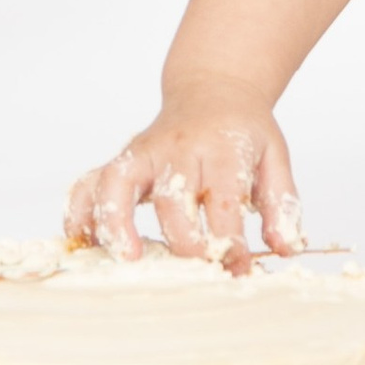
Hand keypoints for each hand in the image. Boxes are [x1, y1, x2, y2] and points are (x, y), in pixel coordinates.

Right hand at [64, 91, 303, 266]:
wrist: (214, 88)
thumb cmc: (243, 130)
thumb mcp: (274, 158)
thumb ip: (281, 204)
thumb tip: (284, 249)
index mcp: (222, 148)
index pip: (223, 199)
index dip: (228, 241)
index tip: (237, 269)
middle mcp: (178, 148)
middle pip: (172, 197)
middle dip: (183, 243)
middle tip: (196, 275)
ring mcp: (144, 151)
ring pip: (117, 181)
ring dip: (116, 222)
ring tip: (126, 259)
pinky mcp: (122, 159)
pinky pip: (90, 181)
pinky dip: (80, 211)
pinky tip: (83, 242)